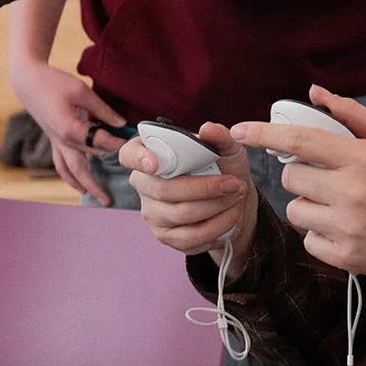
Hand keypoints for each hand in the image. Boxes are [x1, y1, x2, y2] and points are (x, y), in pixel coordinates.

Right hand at [10, 62, 126, 203]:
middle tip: (109, 200)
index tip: (133, 145)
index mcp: (70, 129)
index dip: (118, 143)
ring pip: (70, 171)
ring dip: (83, 185)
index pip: (100, 142)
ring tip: (96, 197)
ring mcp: (56, 142)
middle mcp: (62, 141)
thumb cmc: (54, 83)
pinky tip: (77, 184)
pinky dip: (69, 177)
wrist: (28, 81)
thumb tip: (121, 124)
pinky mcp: (54, 140)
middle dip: (97, 184)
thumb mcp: (82, 92)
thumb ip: (103, 110)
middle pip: (84, 167)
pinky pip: (61, 164)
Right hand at [124, 123, 261, 277]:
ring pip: (181, 213)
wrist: (233, 199)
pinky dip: (217, 225)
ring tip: (236, 196)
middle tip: (234, 183)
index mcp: (151, 154)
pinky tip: (230, 214)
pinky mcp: (166, 236)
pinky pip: (191, 235)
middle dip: (205, 188)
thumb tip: (209, 129)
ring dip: (216, 206)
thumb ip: (220, 136)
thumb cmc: (223, 167)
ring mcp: (152, 212)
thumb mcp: (227, 148)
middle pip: (164, 190)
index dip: (138, 159)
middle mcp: (144, 183)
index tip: (155, 164)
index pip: (129, 154)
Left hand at [230, 86, 365, 278]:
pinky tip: (344, 229)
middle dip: (300, 176)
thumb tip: (313, 92)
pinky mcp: (345, 256)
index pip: (301, 141)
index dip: (264, 134)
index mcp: (362, 159)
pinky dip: (320, 234)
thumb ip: (350, 114)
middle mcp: (352, 192)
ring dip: (308, 206)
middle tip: (326, 179)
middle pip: (291, 179)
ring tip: (337, 206)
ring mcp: (347, 227)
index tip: (239, 130)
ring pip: (295, 211)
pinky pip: (308, 240)